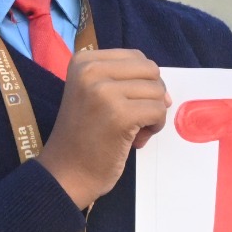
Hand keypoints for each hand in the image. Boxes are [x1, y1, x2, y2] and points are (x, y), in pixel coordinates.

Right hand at [36, 49, 169, 207]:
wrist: (66, 173)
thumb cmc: (84, 136)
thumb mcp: (94, 94)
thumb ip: (124, 81)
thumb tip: (165, 92)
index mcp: (84, 61)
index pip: (136, 57)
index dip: (141, 82)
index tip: (124, 104)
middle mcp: (91, 70)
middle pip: (150, 71)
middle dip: (151, 96)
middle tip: (133, 119)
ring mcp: (104, 91)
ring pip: (158, 91)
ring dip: (153, 114)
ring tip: (132, 132)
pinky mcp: (119, 114)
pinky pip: (159, 111)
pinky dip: (155, 127)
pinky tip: (136, 140)